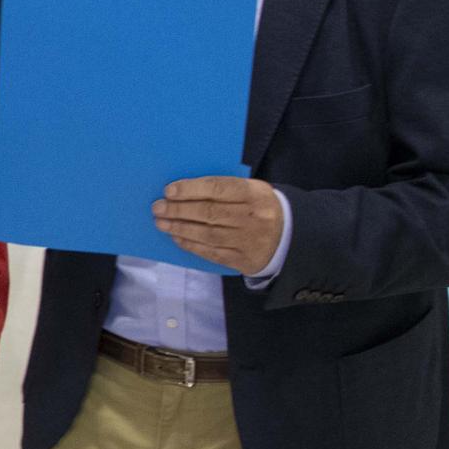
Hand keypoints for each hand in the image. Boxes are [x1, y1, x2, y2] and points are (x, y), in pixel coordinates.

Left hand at [153, 177, 284, 275]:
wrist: (290, 235)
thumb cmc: (260, 206)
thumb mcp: (252, 190)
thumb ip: (224, 188)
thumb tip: (184, 189)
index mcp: (255, 194)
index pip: (219, 188)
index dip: (191, 189)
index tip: (169, 190)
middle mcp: (252, 217)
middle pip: (210, 212)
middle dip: (179, 210)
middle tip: (158, 207)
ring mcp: (248, 241)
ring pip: (208, 234)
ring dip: (180, 228)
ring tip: (161, 222)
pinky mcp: (244, 260)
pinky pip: (213, 253)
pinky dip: (191, 245)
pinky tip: (176, 237)